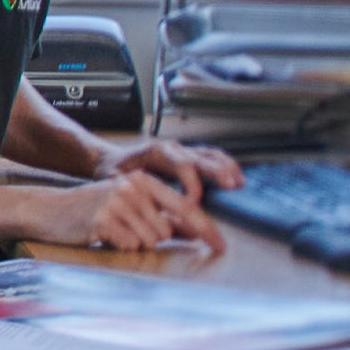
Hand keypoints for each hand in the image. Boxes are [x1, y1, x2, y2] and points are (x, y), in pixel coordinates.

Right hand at [26, 171, 226, 255]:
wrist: (51, 210)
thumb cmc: (93, 210)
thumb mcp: (129, 206)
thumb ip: (161, 216)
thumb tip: (193, 231)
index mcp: (143, 180)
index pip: (185, 206)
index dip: (205, 228)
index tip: (221, 245)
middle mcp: (133, 187)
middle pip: (166, 230)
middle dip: (152, 237)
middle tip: (128, 231)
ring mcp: (117, 202)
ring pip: (149, 240)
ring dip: (134, 243)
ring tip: (115, 232)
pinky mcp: (103, 220)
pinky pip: (129, 246)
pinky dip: (120, 247)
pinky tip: (105, 236)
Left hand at [96, 136, 242, 203]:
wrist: (110, 160)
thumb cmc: (112, 172)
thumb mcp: (113, 180)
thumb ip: (124, 187)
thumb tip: (135, 195)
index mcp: (155, 151)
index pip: (179, 164)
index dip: (189, 182)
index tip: (193, 201)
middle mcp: (172, 148)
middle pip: (200, 156)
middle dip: (216, 171)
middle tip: (231, 185)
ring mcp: (182, 151)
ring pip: (210, 154)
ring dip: (226, 167)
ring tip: (239, 183)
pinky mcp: (188, 158)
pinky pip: (211, 158)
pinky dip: (225, 167)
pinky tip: (236, 179)